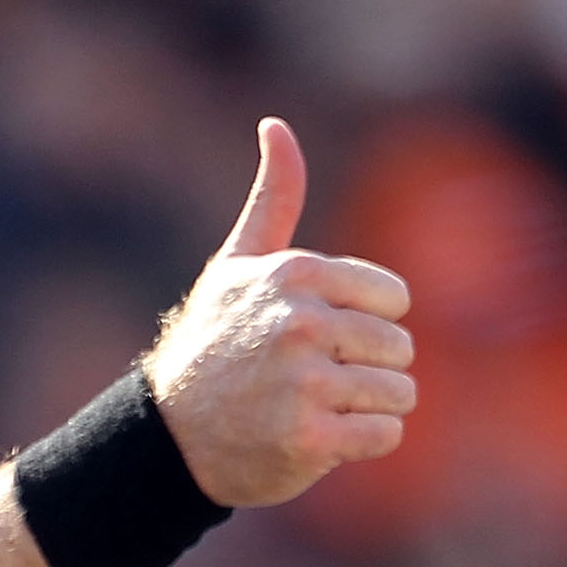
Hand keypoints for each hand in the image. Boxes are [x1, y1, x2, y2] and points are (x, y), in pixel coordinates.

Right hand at [143, 118, 414, 508]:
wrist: (166, 438)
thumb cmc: (209, 347)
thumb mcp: (235, 265)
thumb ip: (273, 197)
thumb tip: (274, 124)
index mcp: (296, 275)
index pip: (394, 299)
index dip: (364, 323)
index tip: (315, 339)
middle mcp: (301, 323)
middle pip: (400, 348)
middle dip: (366, 369)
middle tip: (308, 382)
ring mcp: (304, 383)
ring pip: (399, 393)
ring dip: (366, 408)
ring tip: (314, 409)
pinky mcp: (310, 438)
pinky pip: (386, 434)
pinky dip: (363, 442)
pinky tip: (319, 438)